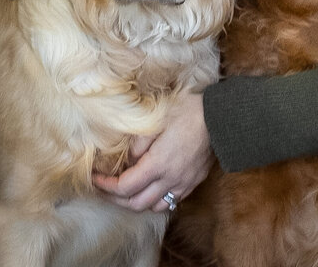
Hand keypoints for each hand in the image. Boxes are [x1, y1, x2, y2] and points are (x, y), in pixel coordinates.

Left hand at [92, 90, 213, 212]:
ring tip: (128, 190)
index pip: (124, 187)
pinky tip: (154, 187)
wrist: (223, 116)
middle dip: (115, 198)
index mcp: (158, 164)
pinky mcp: (195, 180)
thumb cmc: (189, 112)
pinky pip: (172, 199)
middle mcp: (170, 179)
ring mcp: (184, 182)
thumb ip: (139, 143)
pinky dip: (157, 199)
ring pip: (154, 206)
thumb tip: (129, 160)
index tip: (94, 178)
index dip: (105, 186)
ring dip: (137, 202)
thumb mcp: (158, 119)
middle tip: (105, 187)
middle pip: (136, 203)